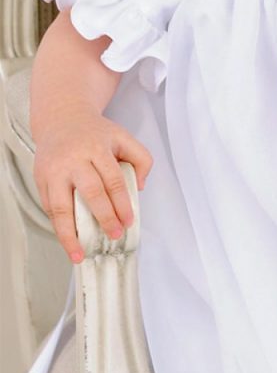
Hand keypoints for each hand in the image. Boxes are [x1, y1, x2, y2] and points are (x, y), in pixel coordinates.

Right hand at [33, 110, 153, 263]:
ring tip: (79, 254)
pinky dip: (58, 227)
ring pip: (61, 207)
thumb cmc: (96, 132)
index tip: (128, 221)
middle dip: (104, 218)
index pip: (112, 180)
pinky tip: (68, 240)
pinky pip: (49, 208)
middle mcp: (73, 160)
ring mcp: (54, 171)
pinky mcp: (41, 180)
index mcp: (97, 148)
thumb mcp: (123, 137)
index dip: (121, 204)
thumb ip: (141, 159)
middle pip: (90, 193)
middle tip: (114, 235)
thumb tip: (139, 188)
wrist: (62, 119)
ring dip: (70, 234)